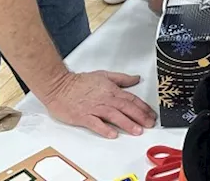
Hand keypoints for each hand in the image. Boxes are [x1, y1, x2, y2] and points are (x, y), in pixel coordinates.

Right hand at [40, 70, 156, 138]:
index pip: (131, 99)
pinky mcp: (83, 116)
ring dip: (127, 123)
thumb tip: (136, 78)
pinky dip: (104, 128)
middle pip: (126, 107)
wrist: (58, 86)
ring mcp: (94, 108)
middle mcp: (104, 99)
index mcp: (110, 90)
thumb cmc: (78, 82)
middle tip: (149, 124)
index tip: (151, 115)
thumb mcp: (103, 75)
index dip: (143, 107)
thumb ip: (121, 78)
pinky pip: (95, 123)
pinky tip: (113, 134)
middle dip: (140, 116)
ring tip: (137, 131)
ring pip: (114, 115)